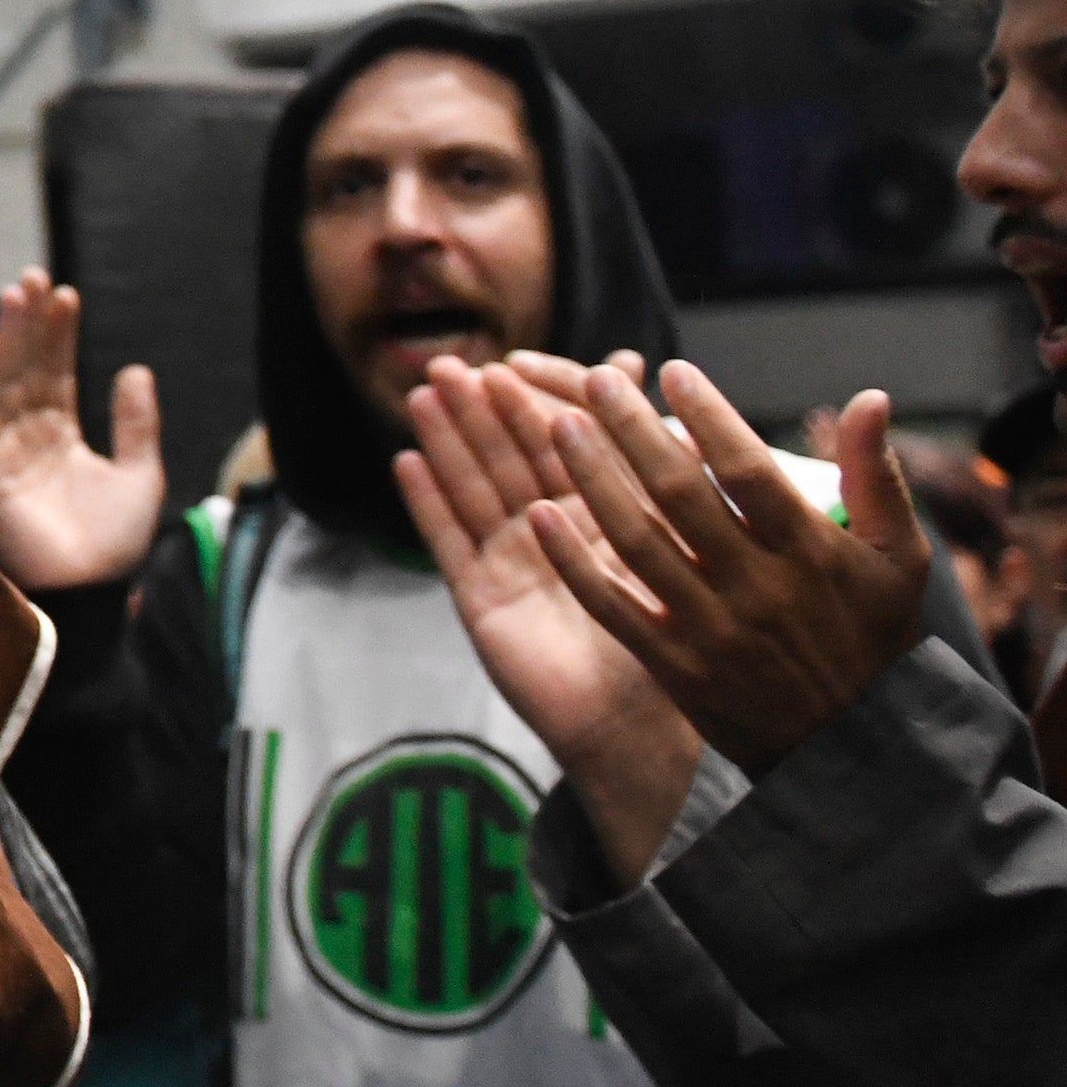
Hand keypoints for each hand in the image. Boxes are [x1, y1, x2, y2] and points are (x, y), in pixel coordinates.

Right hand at [0, 269, 160, 592]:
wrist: (90, 589)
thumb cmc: (114, 544)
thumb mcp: (141, 474)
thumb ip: (137, 424)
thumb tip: (136, 368)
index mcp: (63, 436)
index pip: (58, 373)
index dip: (61, 335)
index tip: (66, 294)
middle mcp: (30, 436)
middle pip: (27, 368)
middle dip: (29, 324)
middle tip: (32, 277)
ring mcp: (6, 449)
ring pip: (5, 381)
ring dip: (8, 338)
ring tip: (15, 294)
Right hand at [401, 357, 697, 880]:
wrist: (647, 724)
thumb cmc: (679, 638)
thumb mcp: (679, 538)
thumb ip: (659, 463)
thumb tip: (659, 390)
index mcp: (598, 516)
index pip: (560, 447)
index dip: (534, 405)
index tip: (513, 362)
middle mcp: (550, 534)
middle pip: (508, 460)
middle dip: (480, 413)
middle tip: (455, 365)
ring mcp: (510, 564)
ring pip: (474, 489)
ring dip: (447, 442)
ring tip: (425, 395)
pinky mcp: (480, 599)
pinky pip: (450, 543)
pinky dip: (427, 503)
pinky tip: (406, 462)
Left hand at [525, 359, 929, 774]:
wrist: (851, 746)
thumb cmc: (873, 636)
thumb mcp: (898, 558)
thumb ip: (877, 475)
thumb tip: (869, 397)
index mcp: (811, 553)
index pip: (749, 470)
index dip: (708, 416)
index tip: (671, 371)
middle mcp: (757, 587)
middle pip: (680, 495)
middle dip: (632, 431)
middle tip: (595, 380)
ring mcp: (710, 628)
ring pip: (636, 541)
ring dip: (591, 479)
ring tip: (557, 424)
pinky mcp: (674, 666)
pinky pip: (611, 604)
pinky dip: (572, 560)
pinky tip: (537, 513)